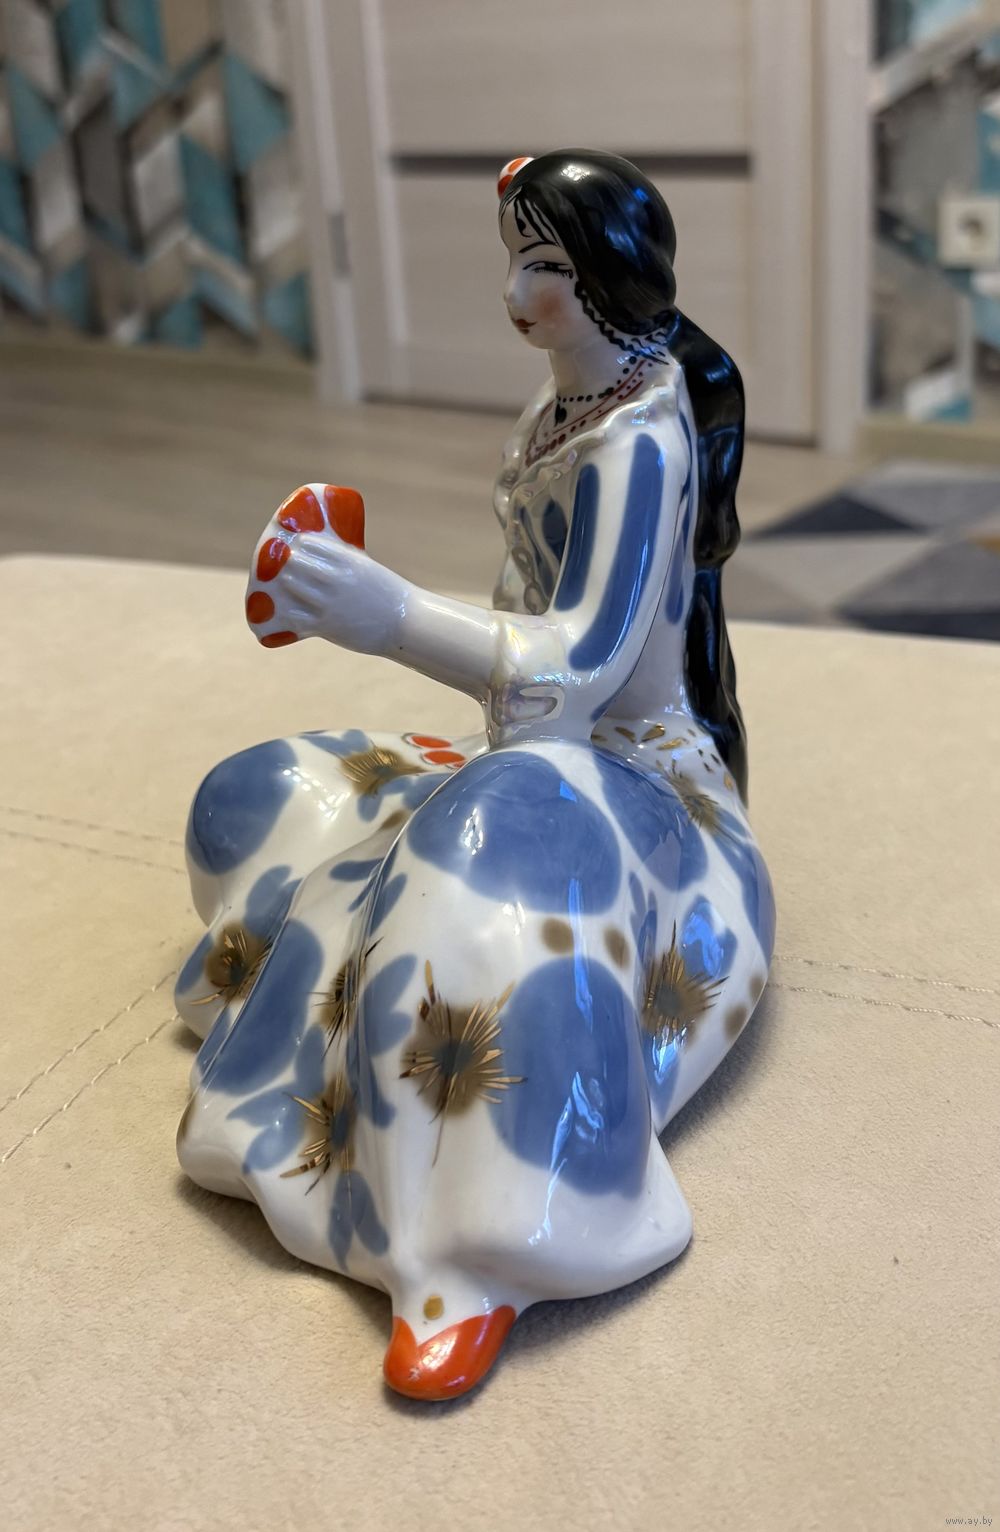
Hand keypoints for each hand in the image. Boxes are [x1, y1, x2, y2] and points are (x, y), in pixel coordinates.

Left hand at [245, 484, 404, 653]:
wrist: (405, 623)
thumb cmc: (387, 595)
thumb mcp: (367, 570)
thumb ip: (345, 565)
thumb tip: (323, 561)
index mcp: (349, 561)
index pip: (313, 545)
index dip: (299, 544)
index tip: (293, 545)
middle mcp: (337, 579)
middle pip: (298, 563)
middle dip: (286, 563)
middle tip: (278, 565)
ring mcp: (331, 602)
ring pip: (294, 586)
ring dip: (285, 584)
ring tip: (279, 584)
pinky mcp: (328, 624)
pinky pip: (297, 616)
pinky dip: (287, 612)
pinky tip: (282, 611)